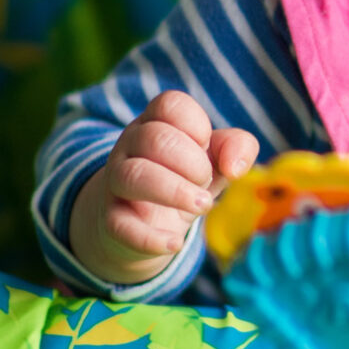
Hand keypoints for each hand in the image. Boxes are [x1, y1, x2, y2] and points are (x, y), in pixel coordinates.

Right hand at [67, 90, 258, 287]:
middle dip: (191, 163)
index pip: (170, 104)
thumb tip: (236, 167)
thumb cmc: (184, 178)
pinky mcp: (111, 221)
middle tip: (206, 183)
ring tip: (202, 205)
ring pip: (133, 175)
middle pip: (153, 138)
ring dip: (175, 192)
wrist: (145, 224)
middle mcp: (130, 147)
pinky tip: (175, 243)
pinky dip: (151, 238)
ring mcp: (116, 183)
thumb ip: (237, 148)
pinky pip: (121, 225)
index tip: (207, 149)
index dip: (197, 126)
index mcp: (155, 122)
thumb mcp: (215, 160)